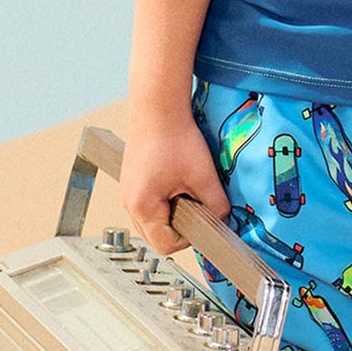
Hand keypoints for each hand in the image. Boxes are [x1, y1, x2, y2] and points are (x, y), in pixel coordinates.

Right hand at [122, 102, 230, 255]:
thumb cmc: (174, 137)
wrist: (158, 106)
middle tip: (195, 205)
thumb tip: (222, 219)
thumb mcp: (203, 176)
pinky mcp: (133, 180)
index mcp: (142, 207)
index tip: (202, 221)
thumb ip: (216, 204)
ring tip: (185, 190)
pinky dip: (165, 199)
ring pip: (153, 219)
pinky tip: (176, 181)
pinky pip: (149, 202)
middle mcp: (129, 202)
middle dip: (180, 225)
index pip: (165, 244)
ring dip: (172, 212)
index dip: (188, 238)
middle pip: (156, 235)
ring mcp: (129, 192)